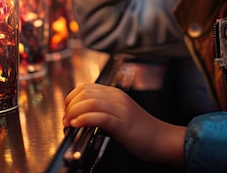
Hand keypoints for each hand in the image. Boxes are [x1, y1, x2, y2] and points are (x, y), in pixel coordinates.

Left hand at [64, 83, 185, 168]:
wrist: (161, 139)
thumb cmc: (141, 130)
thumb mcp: (119, 114)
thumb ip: (103, 110)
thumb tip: (80, 115)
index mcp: (115, 94)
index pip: (86, 87)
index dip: (71, 97)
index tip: (67, 109)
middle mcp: (117, 98)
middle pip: (85, 93)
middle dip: (70, 105)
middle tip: (66, 118)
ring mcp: (121, 110)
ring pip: (90, 102)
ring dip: (74, 112)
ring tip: (69, 123)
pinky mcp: (123, 124)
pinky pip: (100, 117)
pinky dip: (84, 119)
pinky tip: (78, 125)